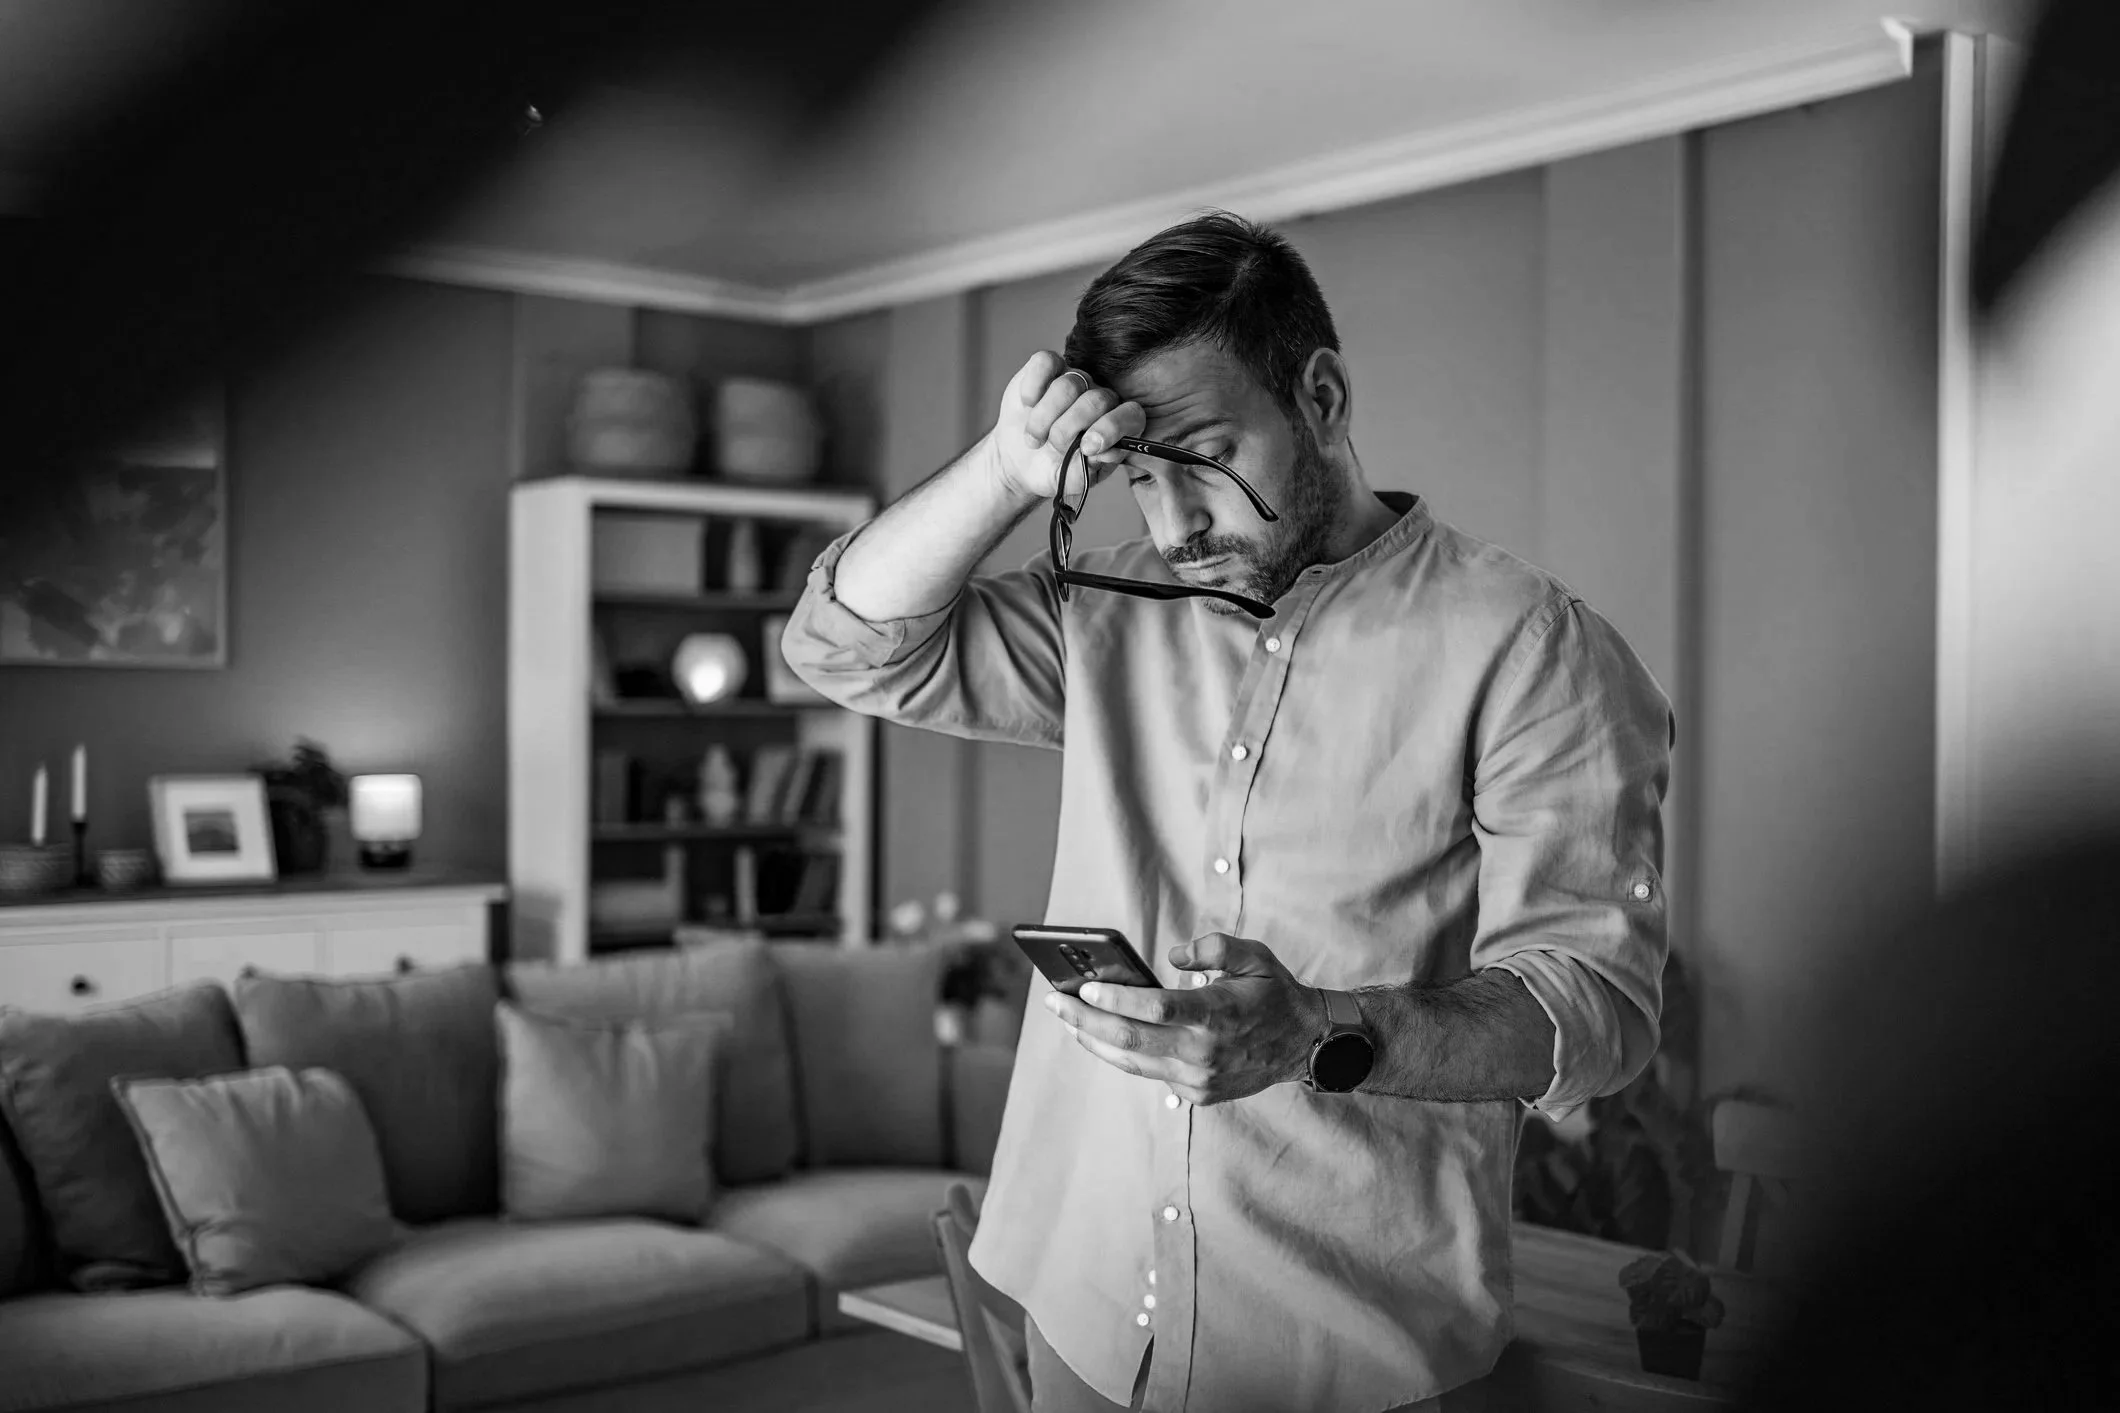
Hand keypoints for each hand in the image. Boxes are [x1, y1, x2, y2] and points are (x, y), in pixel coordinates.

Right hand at [987, 350, 1144, 504]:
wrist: (1022, 461)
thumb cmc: (1055, 470)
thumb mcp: (1072, 481)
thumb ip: (1089, 470)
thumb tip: (1101, 452)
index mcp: (1118, 425)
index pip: (1131, 415)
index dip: (1110, 429)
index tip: (1086, 448)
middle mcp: (1101, 398)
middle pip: (1095, 400)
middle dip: (1068, 429)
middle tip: (1053, 447)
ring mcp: (1076, 379)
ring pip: (1067, 385)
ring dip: (1044, 417)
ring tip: (1034, 438)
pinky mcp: (1049, 367)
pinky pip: (1045, 362)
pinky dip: (1033, 386)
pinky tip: (1028, 404)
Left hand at [1042, 932, 1328, 1104]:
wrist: (1305, 1044)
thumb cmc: (1274, 993)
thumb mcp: (1254, 956)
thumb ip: (1214, 947)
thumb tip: (1173, 958)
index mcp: (1218, 1014)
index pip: (1155, 1008)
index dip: (1115, 1000)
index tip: (1083, 988)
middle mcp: (1205, 1052)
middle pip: (1130, 1039)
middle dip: (1084, 1020)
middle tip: (1053, 1001)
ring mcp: (1200, 1079)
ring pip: (1132, 1062)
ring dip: (1093, 1040)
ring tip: (1066, 1019)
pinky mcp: (1198, 1094)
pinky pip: (1149, 1073)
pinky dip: (1121, 1054)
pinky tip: (1100, 1037)